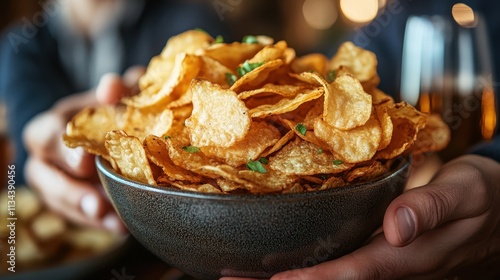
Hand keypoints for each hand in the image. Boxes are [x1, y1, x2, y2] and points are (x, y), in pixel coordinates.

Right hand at [23, 67, 144, 231]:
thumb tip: (112, 87)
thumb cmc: (103, 112)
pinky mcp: (67, 203)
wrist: (97, 133)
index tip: (86, 161)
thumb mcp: (110, 96)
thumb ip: (114, 90)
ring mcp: (53, 184)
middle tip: (98, 205)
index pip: (46, 136)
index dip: (64, 149)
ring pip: (61, 203)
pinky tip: (121, 228)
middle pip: (46, 179)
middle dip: (72, 194)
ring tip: (115, 223)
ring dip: (89, 215)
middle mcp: (44, 159)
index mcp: (49, 127)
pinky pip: (78, 217)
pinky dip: (100, 223)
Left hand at [221, 154, 499, 279]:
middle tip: (233, 278)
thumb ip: (433, 208)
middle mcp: (390, 264)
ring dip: (286, 276)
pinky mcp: (379, 254)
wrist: (494, 210)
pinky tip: (277, 259)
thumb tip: (396, 226)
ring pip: (331, 276)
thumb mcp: (466, 193)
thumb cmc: (482, 197)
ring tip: (238, 272)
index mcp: (409, 254)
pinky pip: (339, 263)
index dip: (316, 279)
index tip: (277, 279)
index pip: (356, 272)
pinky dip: (305, 265)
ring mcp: (383, 262)